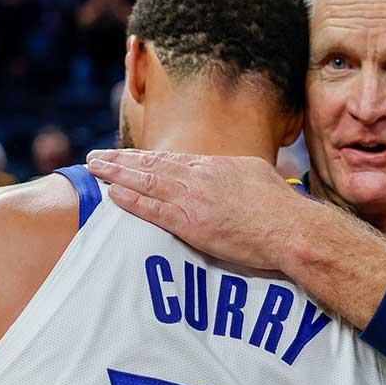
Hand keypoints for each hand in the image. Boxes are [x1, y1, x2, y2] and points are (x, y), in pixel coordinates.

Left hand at [86, 150, 311, 271]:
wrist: (291, 229)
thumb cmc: (280, 206)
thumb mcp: (254, 174)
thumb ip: (230, 172)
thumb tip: (220, 171)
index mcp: (213, 166)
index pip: (169, 159)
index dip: (141, 158)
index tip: (122, 156)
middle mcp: (199, 178)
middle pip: (151, 165)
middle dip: (119, 160)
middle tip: (94, 156)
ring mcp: (194, 200)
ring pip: (146, 183)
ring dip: (117, 175)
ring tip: (95, 169)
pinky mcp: (192, 225)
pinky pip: (154, 210)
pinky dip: (131, 201)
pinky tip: (113, 195)